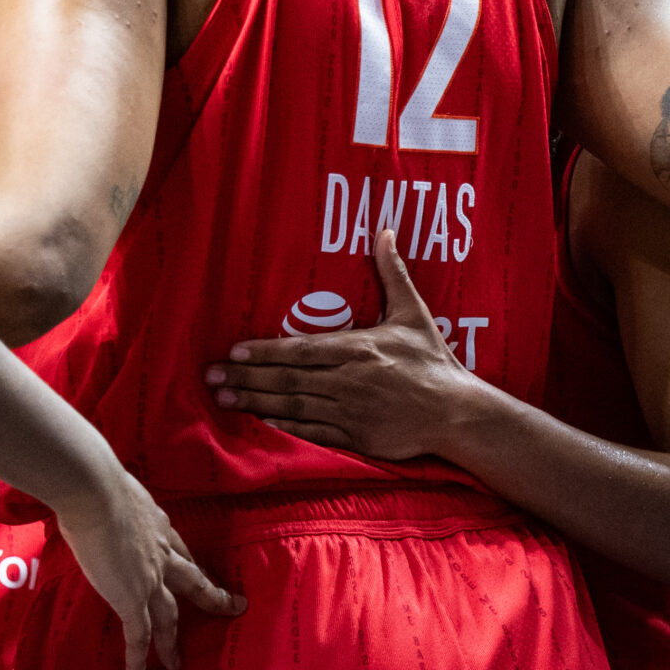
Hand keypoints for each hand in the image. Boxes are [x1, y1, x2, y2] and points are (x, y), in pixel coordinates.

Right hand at [47, 467, 243, 669]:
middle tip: (234, 607)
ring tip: (178, 663)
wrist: (95, 490)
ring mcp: (150, 579)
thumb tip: (92, 496)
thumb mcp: (113, 491)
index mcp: (159, 527)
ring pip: (169, 617)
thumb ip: (111, 502)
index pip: (181, 552)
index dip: (193, 566)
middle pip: (193, 583)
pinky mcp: (131, 598)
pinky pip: (138, 637)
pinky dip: (138, 661)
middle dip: (213, 597)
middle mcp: (162, 555)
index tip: (204, 574)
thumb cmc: (97, 482)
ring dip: (173, 642)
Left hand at [203, 231, 481, 459]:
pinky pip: (314, 433)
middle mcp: (350, 380)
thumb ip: (393, 273)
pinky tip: (259, 422)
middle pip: (289, 379)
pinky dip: (285, 429)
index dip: (265, 351)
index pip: (302, 349)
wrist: (457, 412)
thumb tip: (384, 230)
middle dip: (248, 376)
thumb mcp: (412, 313)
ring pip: (295, 406)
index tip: (234, 350)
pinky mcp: (358, 438)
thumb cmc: (433, 361)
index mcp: (359, 348)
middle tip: (212, 376)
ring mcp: (352, 412)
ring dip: (256, 401)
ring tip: (224, 397)